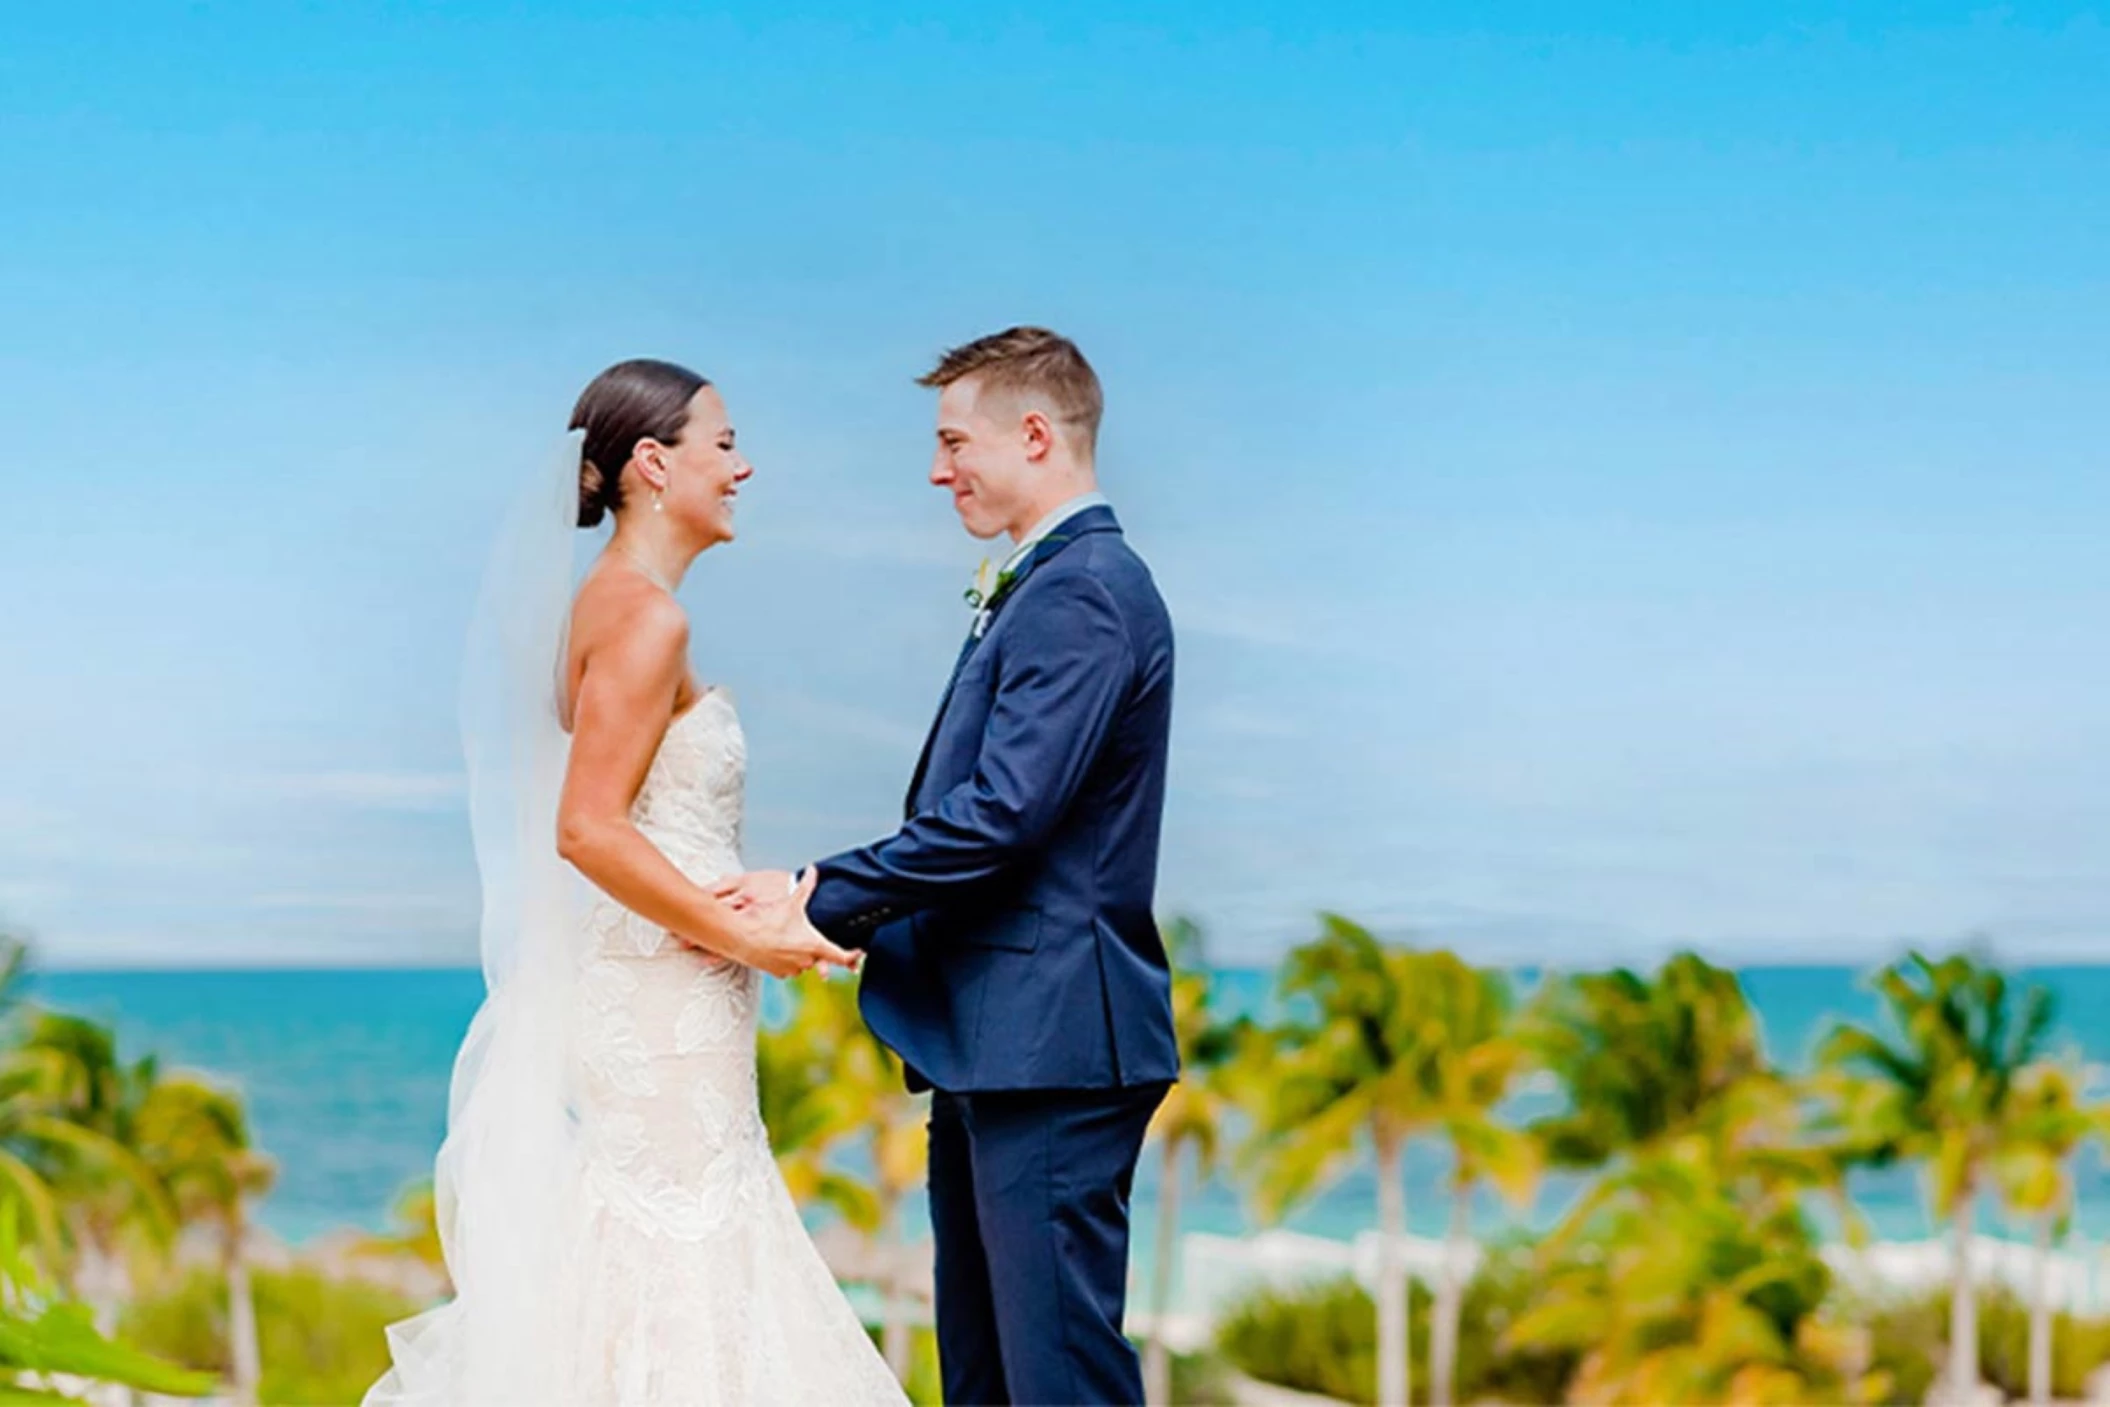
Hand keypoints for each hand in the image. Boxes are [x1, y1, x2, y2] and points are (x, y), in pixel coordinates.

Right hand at [727, 869, 859, 978]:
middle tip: (805, 933)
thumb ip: (806, 886)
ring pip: (803, 962)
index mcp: (814, 946)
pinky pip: (788, 967)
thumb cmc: (766, 921)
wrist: (740, 936)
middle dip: (815, 946)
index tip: (858, 951)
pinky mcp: (777, 973)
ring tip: (788, 937)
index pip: (842, 957)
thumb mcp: (790, 902)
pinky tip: (778, 945)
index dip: (853, 955)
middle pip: (819, 957)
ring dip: (800, 953)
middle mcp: (805, 961)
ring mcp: (791, 969)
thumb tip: (813, 870)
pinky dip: (787, 958)